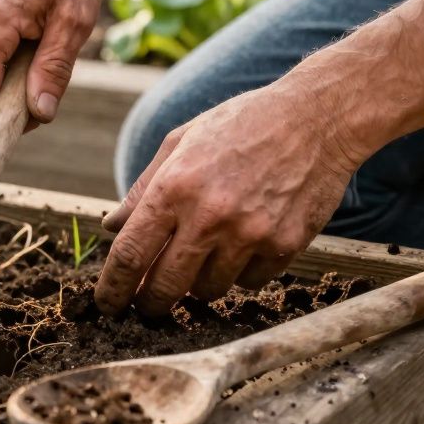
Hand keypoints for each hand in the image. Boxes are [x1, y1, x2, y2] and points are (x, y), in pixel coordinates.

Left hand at [94, 84, 363, 316]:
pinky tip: (244, 244)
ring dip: (198, 283)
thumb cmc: (240, 125)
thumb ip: (143, 189)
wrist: (315, 119)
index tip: (108, 304)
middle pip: (165, 287)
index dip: (113, 288)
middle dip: (151, 303)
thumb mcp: (180, 141)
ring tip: (205, 254)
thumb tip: (111, 228)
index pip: (130, 255)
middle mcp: (210, 216)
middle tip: (148, 303)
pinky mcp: (284, 246)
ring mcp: (250, 234)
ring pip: (208, 290)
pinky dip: (239, 273)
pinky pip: (248, 283)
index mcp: (174, 187)